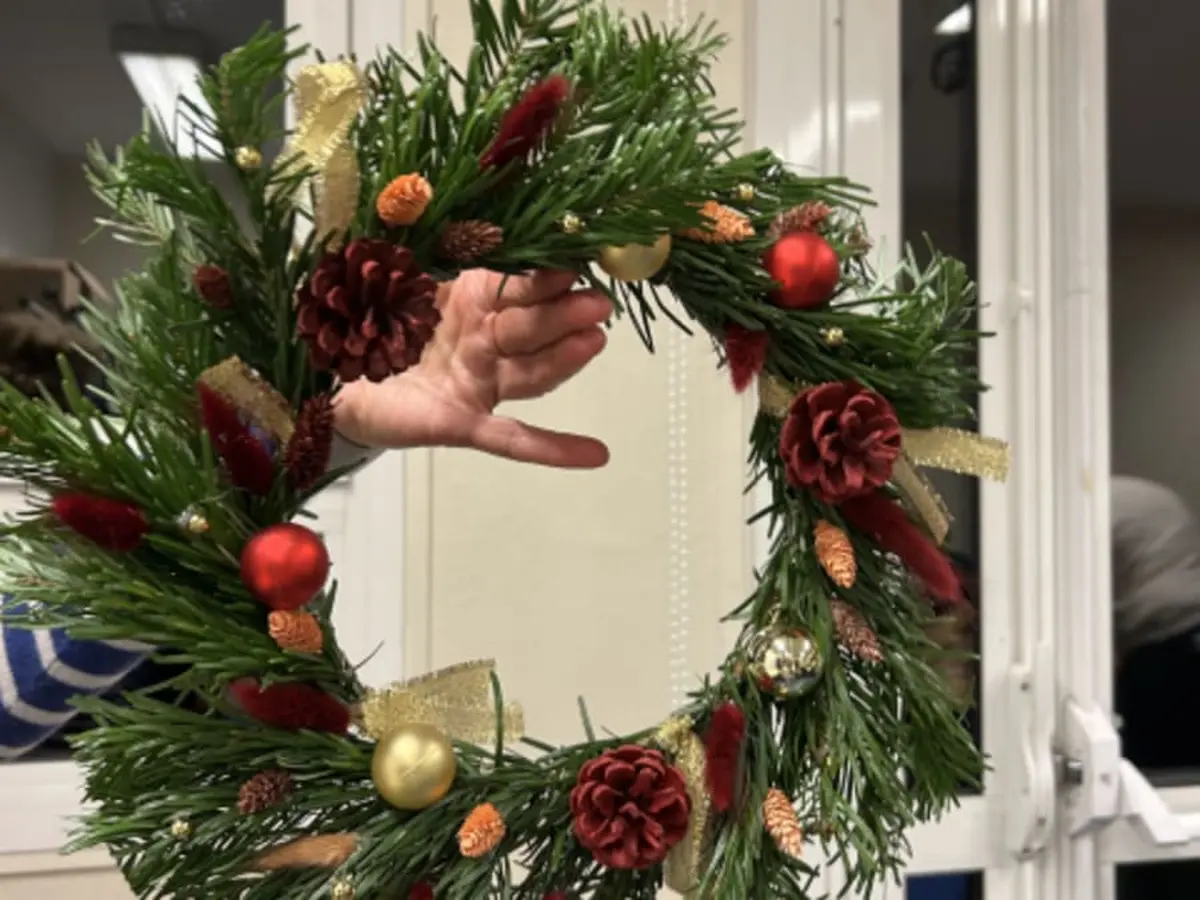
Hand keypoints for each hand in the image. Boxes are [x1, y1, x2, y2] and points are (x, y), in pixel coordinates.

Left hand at [333, 269, 610, 467]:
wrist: (322, 380)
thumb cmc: (361, 321)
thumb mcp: (391, 269)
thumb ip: (419, 242)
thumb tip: (422, 194)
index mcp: (467, 295)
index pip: (515, 282)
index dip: (544, 274)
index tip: (574, 260)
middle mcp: (482, 339)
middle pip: (530, 326)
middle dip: (564, 314)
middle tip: (596, 302)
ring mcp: (477, 383)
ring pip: (530, 372)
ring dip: (564, 359)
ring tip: (593, 340)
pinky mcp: (463, 423)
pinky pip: (512, 438)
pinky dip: (553, 447)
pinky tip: (594, 453)